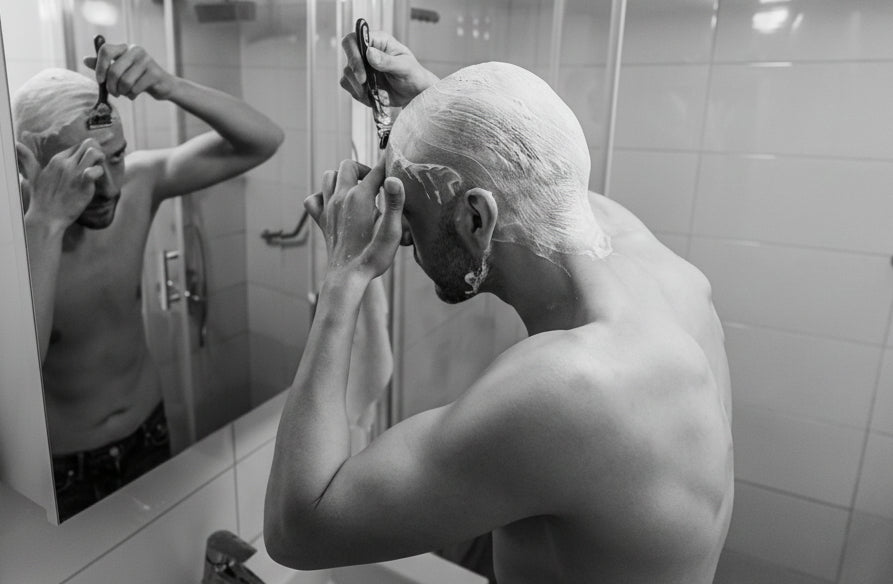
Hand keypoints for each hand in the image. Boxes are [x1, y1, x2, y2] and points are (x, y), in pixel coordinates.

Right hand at [17, 140, 105, 229]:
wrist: (46, 217)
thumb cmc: (42, 198)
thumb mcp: (33, 175)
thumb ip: (27, 159)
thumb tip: (16, 145)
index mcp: (57, 159)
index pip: (78, 146)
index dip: (86, 153)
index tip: (88, 163)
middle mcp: (65, 163)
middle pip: (88, 144)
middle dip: (97, 151)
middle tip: (97, 163)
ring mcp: (74, 172)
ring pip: (94, 152)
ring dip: (100, 158)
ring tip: (98, 168)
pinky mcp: (82, 183)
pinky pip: (95, 171)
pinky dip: (99, 172)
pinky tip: (96, 179)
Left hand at [84, 42, 176, 99]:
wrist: (163, 85)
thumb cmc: (138, 77)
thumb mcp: (120, 70)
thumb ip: (104, 65)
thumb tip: (85, 60)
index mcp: (125, 48)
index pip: (106, 50)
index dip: (99, 66)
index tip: (100, 80)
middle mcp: (135, 51)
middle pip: (114, 70)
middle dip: (111, 86)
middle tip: (114, 93)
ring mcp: (146, 61)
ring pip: (125, 81)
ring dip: (122, 92)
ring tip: (125, 93)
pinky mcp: (154, 74)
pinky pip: (135, 88)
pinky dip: (131, 95)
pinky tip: (134, 94)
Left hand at [305, 158, 404, 279]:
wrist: (348, 277)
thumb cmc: (372, 257)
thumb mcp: (392, 231)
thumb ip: (395, 203)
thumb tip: (394, 179)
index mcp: (360, 198)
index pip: (377, 171)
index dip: (388, 165)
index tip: (396, 164)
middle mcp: (341, 198)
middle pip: (348, 166)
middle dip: (363, 169)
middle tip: (375, 183)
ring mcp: (328, 208)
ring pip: (329, 177)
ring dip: (343, 178)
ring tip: (357, 190)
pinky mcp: (321, 220)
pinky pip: (314, 198)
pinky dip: (322, 195)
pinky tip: (335, 203)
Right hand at [340, 30, 437, 107]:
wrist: (414, 92)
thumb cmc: (413, 74)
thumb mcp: (405, 67)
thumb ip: (388, 61)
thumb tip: (369, 53)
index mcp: (377, 41)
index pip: (353, 39)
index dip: (352, 54)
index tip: (362, 72)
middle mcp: (366, 52)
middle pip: (348, 57)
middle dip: (355, 73)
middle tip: (366, 84)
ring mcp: (361, 67)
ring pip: (346, 75)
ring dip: (358, 87)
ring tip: (375, 92)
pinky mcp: (358, 82)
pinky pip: (349, 87)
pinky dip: (359, 94)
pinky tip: (372, 96)